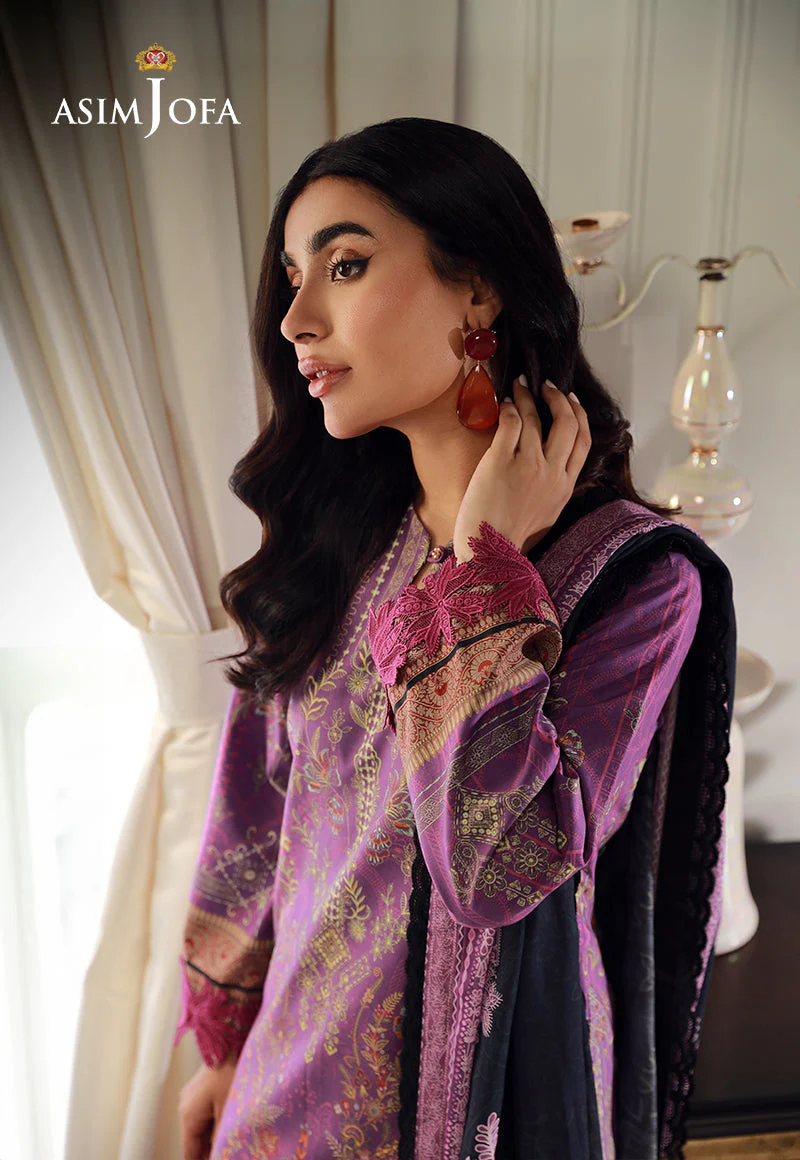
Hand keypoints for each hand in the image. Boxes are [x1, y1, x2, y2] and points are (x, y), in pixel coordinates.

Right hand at [179, 1060, 236, 1159]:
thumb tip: (218, 1154)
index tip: (219, 1159)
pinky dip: (217, 1122)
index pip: (190, 1153)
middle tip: (231, 1151)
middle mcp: (186, 1107)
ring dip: (215, 1136)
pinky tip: (234, 1123)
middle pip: (196, 1141)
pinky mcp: (203, 1088)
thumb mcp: (229, 1111)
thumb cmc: (232, 1073)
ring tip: (234, 1140)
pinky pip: (207, 1113)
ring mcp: (193, 1096)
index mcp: (188, 1116)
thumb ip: (221, 1138)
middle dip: (210, 1150)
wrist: (231, 1038)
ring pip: (203, 1127)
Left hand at [452, 378, 590, 562]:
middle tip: (546, 386)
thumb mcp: (546, 515)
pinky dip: (509, 408)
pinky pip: (511, 423)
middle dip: (558, 398)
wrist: (488, 555)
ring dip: (527, 396)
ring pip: (536, 418)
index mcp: (565, 487)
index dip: (579, 415)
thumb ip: (555, 490)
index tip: (570, 400)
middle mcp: (552, 474)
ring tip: (518, 385)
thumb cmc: (509, 538)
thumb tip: (556, 470)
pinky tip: (504, 403)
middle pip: (568, 423)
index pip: (583, 442)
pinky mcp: (500, 462)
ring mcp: (528, 466)